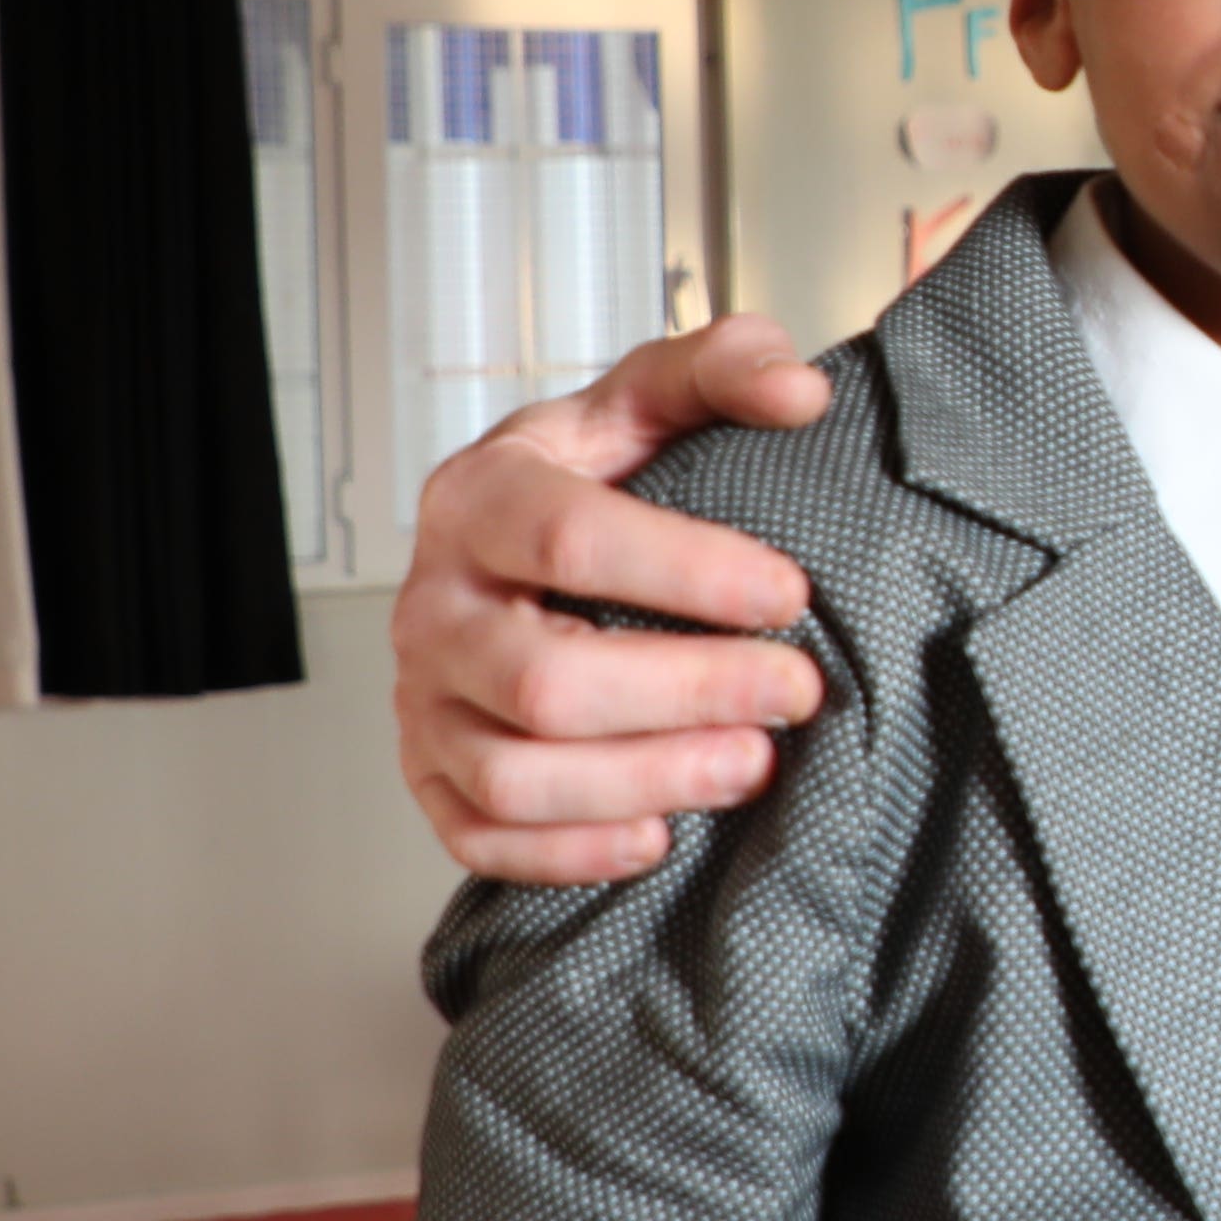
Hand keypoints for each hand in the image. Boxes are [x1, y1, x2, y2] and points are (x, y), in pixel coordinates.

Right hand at [392, 314, 834, 884]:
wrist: (518, 549)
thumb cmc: (592, 480)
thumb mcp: (650, 399)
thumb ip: (725, 367)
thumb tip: (797, 391)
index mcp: (478, 498)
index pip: (570, 539)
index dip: (689, 573)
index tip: (790, 592)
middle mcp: (434, 606)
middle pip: (543, 679)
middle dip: (687, 692)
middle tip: (796, 691)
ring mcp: (423, 700)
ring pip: (513, 774)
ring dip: (647, 779)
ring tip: (752, 763)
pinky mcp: (430, 776)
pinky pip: (479, 838)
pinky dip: (570, 852)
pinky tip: (659, 833)